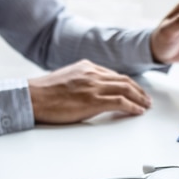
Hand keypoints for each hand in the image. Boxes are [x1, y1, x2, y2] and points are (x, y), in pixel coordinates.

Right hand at [28, 60, 150, 123]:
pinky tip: (138, 111)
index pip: (114, 74)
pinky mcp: (93, 100)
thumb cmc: (44, 93)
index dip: (128, 83)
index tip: (134, 90)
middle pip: (124, 80)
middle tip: (146, 99)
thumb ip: (81, 81)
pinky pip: (120, 101)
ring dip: (139, 98)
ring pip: (125, 89)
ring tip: (146, 105)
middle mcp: (92, 74)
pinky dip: (132, 106)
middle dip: (138, 90)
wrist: (32, 97)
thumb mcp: (66, 79)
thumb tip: (89, 91)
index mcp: (86, 67)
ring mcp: (94, 86)